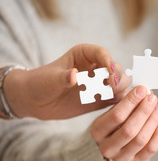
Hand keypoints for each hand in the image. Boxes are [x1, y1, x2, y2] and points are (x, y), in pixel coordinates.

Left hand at [4, 44, 130, 119]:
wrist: (35, 101)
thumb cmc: (40, 83)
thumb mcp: (50, 79)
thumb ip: (63, 77)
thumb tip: (74, 75)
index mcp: (85, 55)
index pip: (102, 54)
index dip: (109, 62)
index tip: (110, 72)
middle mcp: (96, 67)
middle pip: (116, 69)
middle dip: (118, 77)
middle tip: (113, 87)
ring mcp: (100, 83)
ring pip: (120, 83)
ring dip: (120, 90)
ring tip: (112, 97)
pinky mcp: (101, 98)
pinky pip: (115, 99)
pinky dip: (118, 102)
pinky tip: (114, 107)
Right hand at [91, 86, 157, 160]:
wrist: (111, 144)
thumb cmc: (113, 122)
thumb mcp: (112, 108)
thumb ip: (124, 98)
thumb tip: (143, 88)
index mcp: (97, 131)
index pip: (116, 116)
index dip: (132, 101)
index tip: (142, 89)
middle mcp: (107, 147)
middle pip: (129, 130)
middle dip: (144, 111)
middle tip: (153, 98)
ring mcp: (121, 157)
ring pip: (141, 140)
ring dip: (152, 121)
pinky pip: (150, 149)